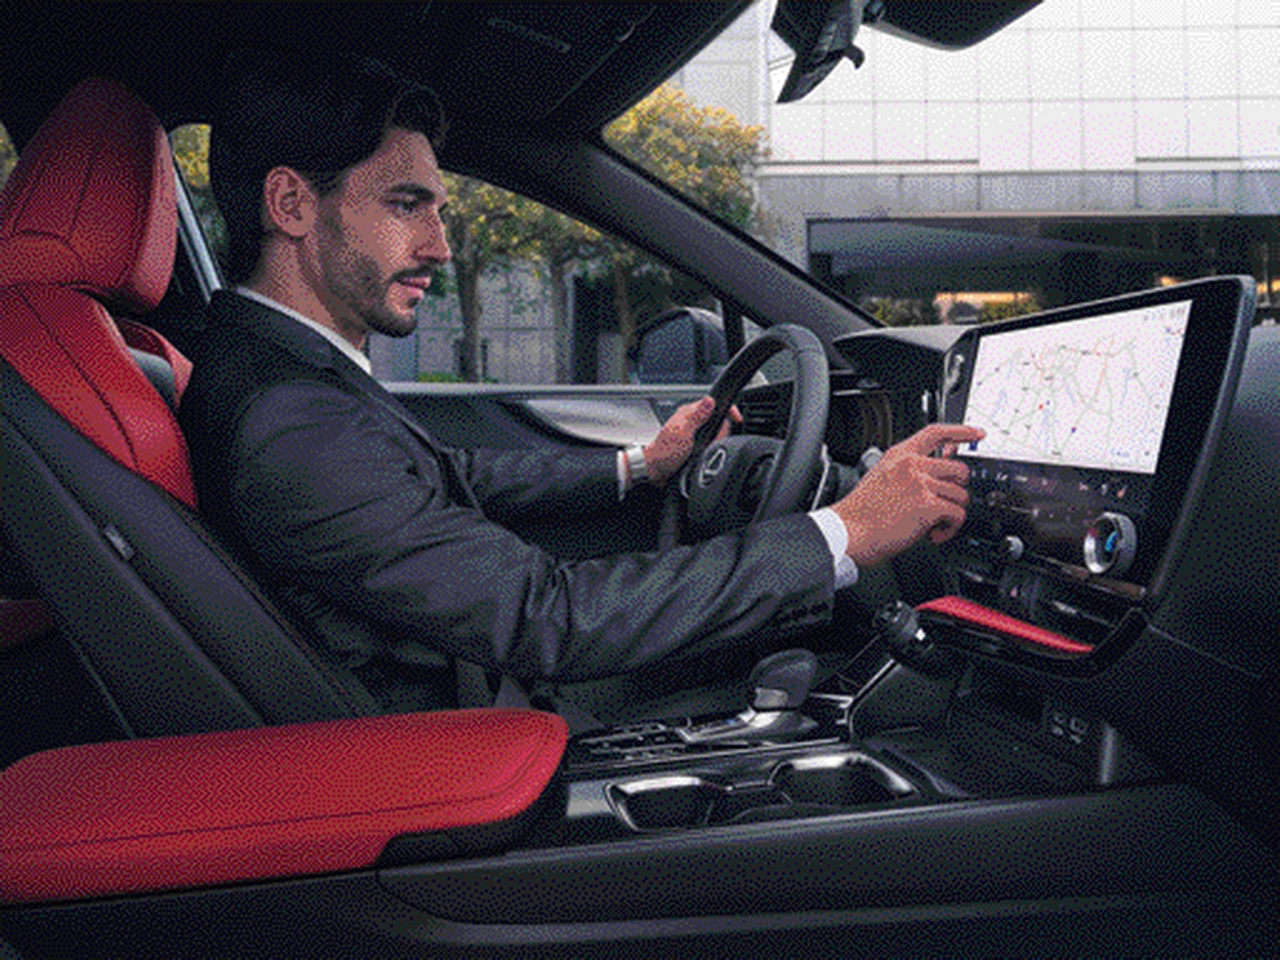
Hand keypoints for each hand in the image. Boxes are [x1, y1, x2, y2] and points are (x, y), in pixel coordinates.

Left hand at [641, 396, 740, 485]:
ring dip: (715, 442)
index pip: (715, 403)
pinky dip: (711, 448)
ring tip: (703, 451)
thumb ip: (697, 416)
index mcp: (689, 412)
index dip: (729, 409)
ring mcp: (694, 431)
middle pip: (719, 420)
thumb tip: (710, 400)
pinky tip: (703, 454)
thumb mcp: (683, 433)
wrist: (655, 471)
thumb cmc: (664, 453)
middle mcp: (693, 420)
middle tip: (709, 443)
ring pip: (716, 433)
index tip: (737, 419)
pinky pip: (710, 442)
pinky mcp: (694, 442)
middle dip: (721, 433)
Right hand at [830, 423, 984, 566]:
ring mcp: (921, 484)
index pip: (936, 433)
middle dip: (956, 490)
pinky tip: (933, 534)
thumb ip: (907, 471)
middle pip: (959, 469)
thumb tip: (934, 477)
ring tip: (932, 525)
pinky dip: (950, 529)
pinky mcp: (928, 505)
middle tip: (943, 504)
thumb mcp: (881, 477)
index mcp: (899, 456)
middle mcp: (912, 466)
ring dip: (951, 514)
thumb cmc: (861, 513)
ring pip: (961, 495)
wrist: (849, 532)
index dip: (962, 431)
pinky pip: (957, 515)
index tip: (978, 433)